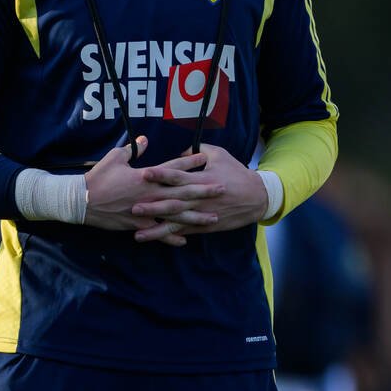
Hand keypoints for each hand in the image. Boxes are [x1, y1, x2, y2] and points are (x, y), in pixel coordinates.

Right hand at [84, 139, 219, 244]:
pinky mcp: (138, 223)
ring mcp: (146, 210)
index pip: (172, 168)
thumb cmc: (98, 178)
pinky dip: (171, 236)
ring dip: (195, 216)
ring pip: (175, 214)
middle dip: (203, 190)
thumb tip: (145, 139)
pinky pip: (158, 231)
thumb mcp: (115, 158)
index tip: (205, 158)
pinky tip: (186, 240)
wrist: (81, 201)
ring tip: (213, 217)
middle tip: (222, 189)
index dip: (189, 162)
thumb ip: (133, 149)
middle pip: (182, 192)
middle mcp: (150, 193)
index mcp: (146, 176)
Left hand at [129, 143, 269, 242]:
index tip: (144, 173)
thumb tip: (180, 152)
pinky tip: (156, 239)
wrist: (257, 197)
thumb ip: (199, 151)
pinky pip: (186, 231)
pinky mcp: (206, 225)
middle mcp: (200, 198)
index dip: (162, 174)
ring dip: (157, 228)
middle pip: (174, 203)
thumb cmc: (237, 173)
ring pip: (177, 222)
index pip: (179, 176)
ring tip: (138, 233)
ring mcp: (202, 214)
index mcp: (203, 180)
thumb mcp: (221, 155)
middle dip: (153, 206)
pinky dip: (171, 236)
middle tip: (133, 207)